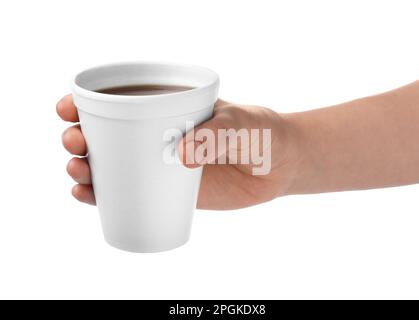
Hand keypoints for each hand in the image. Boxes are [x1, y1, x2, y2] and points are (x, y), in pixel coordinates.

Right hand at [57, 95, 299, 208]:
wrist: (278, 165)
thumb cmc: (260, 131)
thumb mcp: (240, 123)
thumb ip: (215, 134)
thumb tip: (179, 156)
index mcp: (167, 106)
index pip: (118, 100)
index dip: (85, 103)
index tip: (68, 108)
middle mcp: (156, 134)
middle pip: (104, 134)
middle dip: (78, 137)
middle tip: (76, 143)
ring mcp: (159, 164)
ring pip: (111, 165)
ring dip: (84, 168)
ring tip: (78, 173)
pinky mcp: (168, 191)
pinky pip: (129, 193)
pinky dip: (103, 197)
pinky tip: (88, 197)